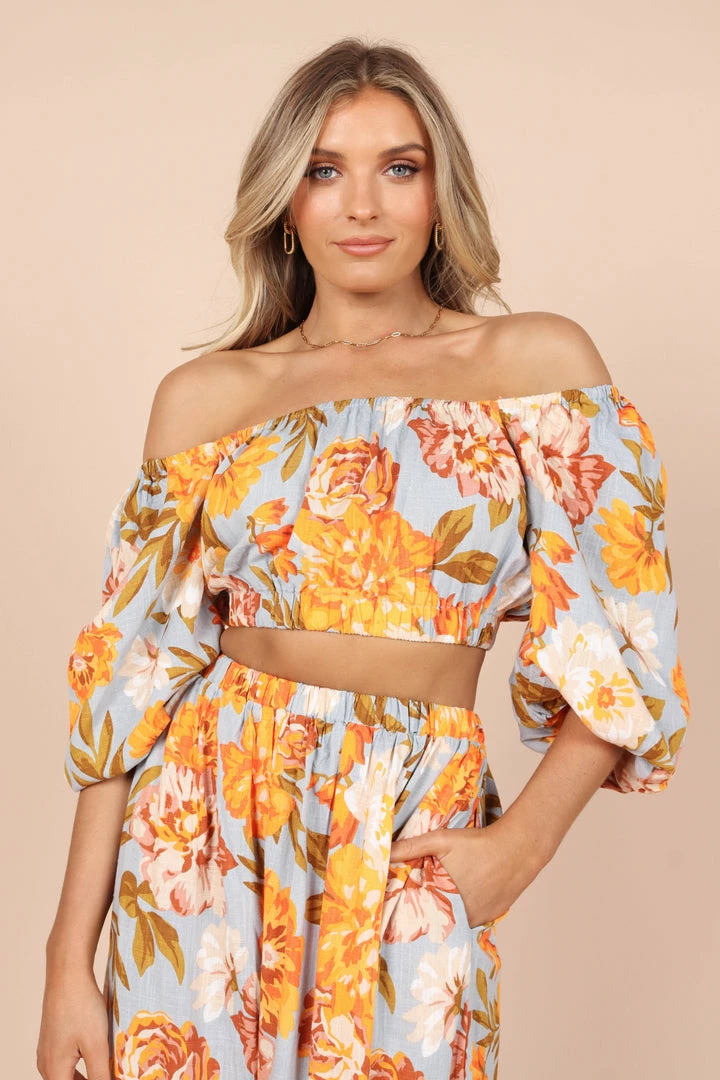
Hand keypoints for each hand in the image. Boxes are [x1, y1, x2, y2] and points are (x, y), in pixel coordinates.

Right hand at [36, 968, 111, 1079]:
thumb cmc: (81, 1006)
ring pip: (66, 1075)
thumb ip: (101, 1074)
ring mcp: (48, 1050)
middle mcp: (46, 1064)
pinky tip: (98, 1057)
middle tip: (110, 1074)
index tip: (109, 1077)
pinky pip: (65, 1062)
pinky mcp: (53, 1038)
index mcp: (54, 1071)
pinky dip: (81, 1066)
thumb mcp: (96, 1045)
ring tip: (108, 1070)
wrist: (67, 973)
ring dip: (86, 1077)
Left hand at [388, 814, 546, 929]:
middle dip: (428, 912)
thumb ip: (411, 847)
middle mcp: (463, 918)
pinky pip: (471, 918)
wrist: (518, 848)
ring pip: (455, 921)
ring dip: (447, 913)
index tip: (397, 909)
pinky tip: (464, 894)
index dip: (409, 912)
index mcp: (446, 902)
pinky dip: (465, 910)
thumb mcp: (442, 840)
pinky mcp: (492, 916)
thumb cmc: (478, 843)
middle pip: (438, 920)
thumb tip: (384, 852)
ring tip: (440, 897)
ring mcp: (479, 919)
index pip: (420, 916)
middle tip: (417, 902)